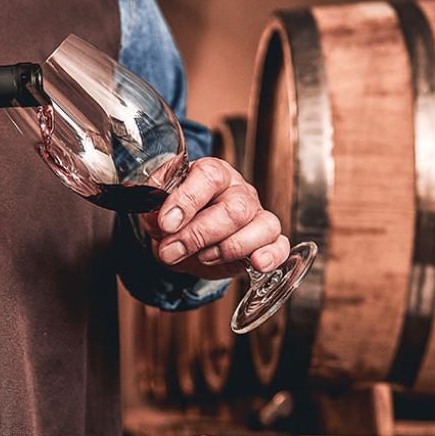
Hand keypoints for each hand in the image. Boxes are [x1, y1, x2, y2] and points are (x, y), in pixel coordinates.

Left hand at [145, 157, 288, 279]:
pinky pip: (280, 244)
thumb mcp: (156, 208)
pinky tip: (256, 263)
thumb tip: (157, 216)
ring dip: (227, 249)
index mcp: (212, 172)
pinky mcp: (266, 240)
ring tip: (203, 256)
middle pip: (235, 208)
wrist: (183, 239)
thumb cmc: (175, 217)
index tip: (166, 223)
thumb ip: (154, 207)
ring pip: (261, 226)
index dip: (187, 200)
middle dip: (200, 234)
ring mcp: (256, 214)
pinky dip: (271, 255)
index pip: (209, 176)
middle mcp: (238, 190)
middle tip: (172, 250)